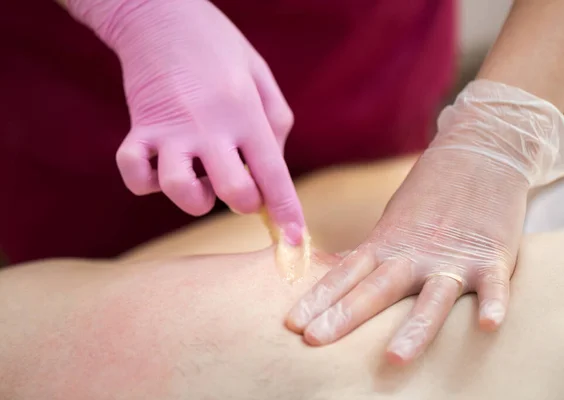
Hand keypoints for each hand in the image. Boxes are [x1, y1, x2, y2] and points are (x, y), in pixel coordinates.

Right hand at [65, 0, 304, 243]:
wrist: (160, 14)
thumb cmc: (219, 49)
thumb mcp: (262, 77)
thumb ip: (275, 126)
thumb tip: (271, 173)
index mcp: (246, 113)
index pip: (273, 174)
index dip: (288, 212)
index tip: (295, 241)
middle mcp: (210, 127)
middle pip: (234, 193)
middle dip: (246, 205)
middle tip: (244, 190)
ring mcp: (170, 131)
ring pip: (181, 191)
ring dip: (196, 200)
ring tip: (202, 179)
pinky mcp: (137, 130)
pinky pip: (133, 175)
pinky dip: (145, 183)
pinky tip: (160, 168)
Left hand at [286, 80, 563, 363]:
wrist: (478, 152)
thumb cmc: (429, 195)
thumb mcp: (393, 224)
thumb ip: (374, 256)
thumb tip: (342, 281)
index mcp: (387, 244)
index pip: (345, 275)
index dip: (318, 299)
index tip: (292, 324)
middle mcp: (414, 253)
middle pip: (376, 288)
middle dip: (345, 315)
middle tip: (314, 340)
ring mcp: (453, 255)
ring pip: (433, 297)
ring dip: (415, 327)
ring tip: (395, 358)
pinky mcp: (492, 255)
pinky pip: (495, 285)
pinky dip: (494, 302)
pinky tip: (488, 325)